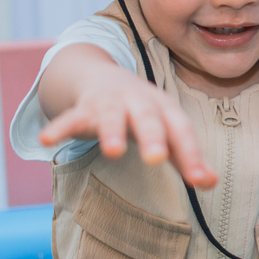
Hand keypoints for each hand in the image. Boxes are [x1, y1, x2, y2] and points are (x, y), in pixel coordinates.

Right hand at [39, 60, 216, 188]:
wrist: (103, 76)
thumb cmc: (144, 113)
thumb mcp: (167, 130)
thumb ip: (187, 158)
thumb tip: (211, 182)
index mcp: (165, 109)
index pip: (181, 130)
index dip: (192, 154)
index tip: (200, 180)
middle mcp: (139, 102)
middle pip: (148, 119)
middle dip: (152, 137)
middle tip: (156, 158)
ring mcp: (110, 103)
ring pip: (111, 116)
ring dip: (112, 131)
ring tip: (112, 152)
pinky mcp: (83, 108)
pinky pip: (70, 117)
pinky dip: (59, 127)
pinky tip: (47, 140)